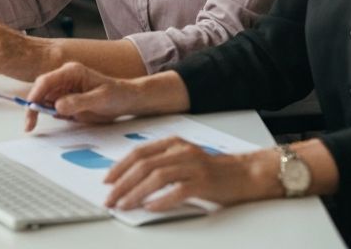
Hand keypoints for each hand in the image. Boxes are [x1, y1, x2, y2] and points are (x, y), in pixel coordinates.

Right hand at [22, 62, 140, 130]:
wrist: (126, 101)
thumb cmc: (116, 95)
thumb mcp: (100, 99)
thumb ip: (78, 102)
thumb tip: (56, 106)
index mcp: (72, 71)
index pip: (46, 81)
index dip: (35, 96)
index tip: (31, 112)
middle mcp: (65, 78)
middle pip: (41, 90)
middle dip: (33, 107)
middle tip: (29, 126)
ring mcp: (65, 90)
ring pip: (44, 100)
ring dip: (39, 112)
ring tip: (38, 125)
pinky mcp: (66, 101)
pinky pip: (52, 108)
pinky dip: (49, 115)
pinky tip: (56, 121)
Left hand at [103, 137, 261, 211]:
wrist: (244, 173)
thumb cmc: (211, 170)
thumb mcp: (183, 159)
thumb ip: (161, 163)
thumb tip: (131, 179)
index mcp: (173, 143)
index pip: (139, 153)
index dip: (120, 167)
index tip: (106, 181)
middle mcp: (181, 151)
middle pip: (144, 165)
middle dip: (122, 182)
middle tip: (109, 198)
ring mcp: (193, 166)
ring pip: (157, 176)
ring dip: (136, 192)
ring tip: (124, 205)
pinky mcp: (204, 182)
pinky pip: (178, 191)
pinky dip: (162, 200)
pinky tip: (150, 208)